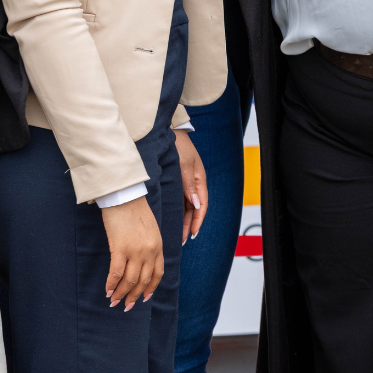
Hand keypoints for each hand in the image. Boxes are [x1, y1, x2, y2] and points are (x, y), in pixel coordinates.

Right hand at [102, 197, 163, 310]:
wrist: (125, 197)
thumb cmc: (135, 211)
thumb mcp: (151, 229)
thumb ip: (150, 245)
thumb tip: (142, 260)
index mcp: (158, 246)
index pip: (157, 273)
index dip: (150, 288)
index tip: (145, 298)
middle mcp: (149, 251)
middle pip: (143, 280)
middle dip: (135, 296)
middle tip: (127, 306)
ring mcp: (136, 251)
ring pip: (130, 280)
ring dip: (122, 294)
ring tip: (114, 302)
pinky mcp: (120, 248)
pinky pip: (116, 273)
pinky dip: (111, 284)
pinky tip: (107, 291)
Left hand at [175, 129, 207, 243]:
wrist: (171, 132)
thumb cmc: (179, 147)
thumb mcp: (184, 166)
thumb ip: (189, 186)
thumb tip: (196, 204)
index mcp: (200, 180)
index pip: (201, 206)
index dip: (197, 221)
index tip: (192, 234)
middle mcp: (194, 184)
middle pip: (194, 209)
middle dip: (189, 225)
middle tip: (181, 240)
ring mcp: (187, 182)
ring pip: (186, 206)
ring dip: (183, 220)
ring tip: (177, 234)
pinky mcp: (179, 181)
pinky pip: (180, 200)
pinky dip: (178, 210)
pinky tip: (172, 218)